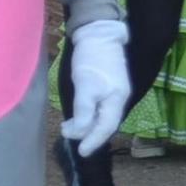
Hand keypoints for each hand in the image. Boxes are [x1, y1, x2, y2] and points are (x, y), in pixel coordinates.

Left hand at [61, 19, 129, 156]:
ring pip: (102, 116)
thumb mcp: (85, 85)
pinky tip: (79, 115)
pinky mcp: (108, 85)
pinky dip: (88, 115)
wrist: (97, 33)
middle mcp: (118, 98)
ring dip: (86, 124)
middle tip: (67, 135)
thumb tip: (80, 131)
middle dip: (88, 133)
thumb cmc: (92, 58)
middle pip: (105, 123)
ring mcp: (114, 91)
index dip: (93, 141)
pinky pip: (99, 107)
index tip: (81, 152)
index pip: (105, 128)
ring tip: (68, 126)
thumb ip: (84, 110)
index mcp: (116, 100)